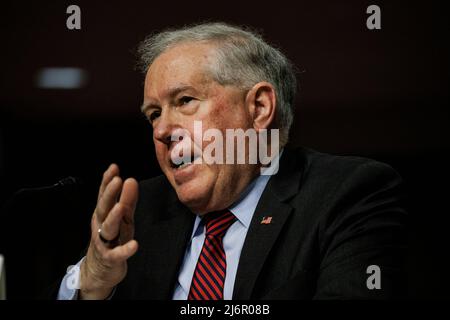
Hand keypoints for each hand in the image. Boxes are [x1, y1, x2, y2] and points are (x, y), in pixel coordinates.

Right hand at [79, 164, 138, 298]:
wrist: (99, 271)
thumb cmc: (112, 239)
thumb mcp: (122, 218)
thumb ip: (127, 200)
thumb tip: (131, 180)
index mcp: (103, 214)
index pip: (104, 195)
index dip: (107, 181)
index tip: (113, 167)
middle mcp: (101, 226)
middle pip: (104, 208)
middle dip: (109, 194)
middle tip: (117, 180)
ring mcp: (105, 242)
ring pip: (108, 228)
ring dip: (114, 217)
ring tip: (121, 206)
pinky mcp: (111, 258)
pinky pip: (117, 254)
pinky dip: (125, 249)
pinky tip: (134, 245)